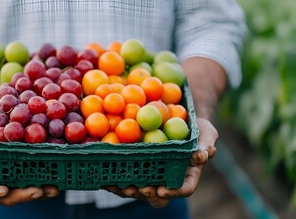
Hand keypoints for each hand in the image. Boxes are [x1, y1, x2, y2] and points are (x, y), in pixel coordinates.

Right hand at [0, 121, 58, 205]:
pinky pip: (34, 176)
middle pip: (8, 196)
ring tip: (55, 188)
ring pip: (24, 189)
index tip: (3, 189)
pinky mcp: (24, 167)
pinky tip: (59, 175)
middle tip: (38, 191)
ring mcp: (10, 175)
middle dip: (24, 195)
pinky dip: (47, 177)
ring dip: (41, 192)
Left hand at [103, 118, 217, 207]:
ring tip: (119, 186)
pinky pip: (127, 178)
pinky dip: (116, 180)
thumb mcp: (206, 132)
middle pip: (158, 194)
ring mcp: (153, 175)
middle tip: (138, 189)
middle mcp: (169, 178)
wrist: (178, 118)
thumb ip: (206, 144)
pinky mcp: (138, 168)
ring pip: (140, 189)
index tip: (162, 190)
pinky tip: (105, 177)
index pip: (184, 189)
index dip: (173, 193)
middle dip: (147, 194)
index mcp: (187, 174)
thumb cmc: (196, 127)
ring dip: (129, 190)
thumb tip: (201, 156)